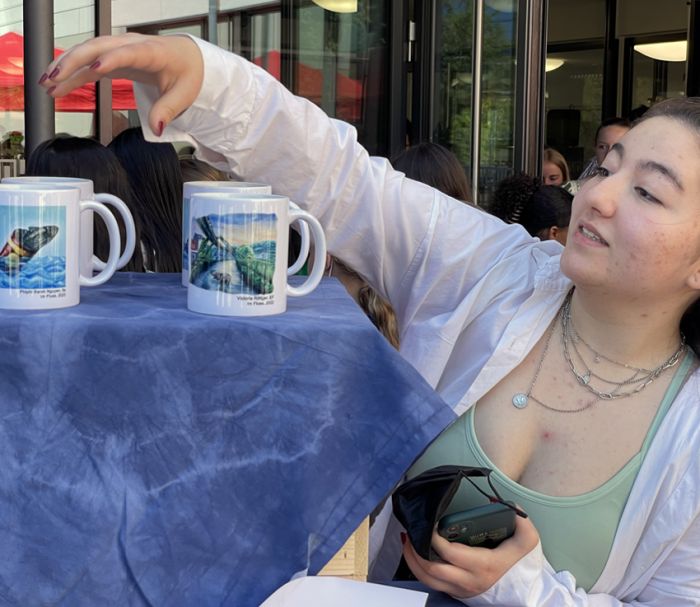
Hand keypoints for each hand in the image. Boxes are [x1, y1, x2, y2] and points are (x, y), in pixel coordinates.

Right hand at [39, 33, 203, 135]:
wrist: (187, 57)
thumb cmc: (187, 72)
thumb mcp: (184, 94)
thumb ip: (168, 110)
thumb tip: (157, 128)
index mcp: (153, 51)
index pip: (129, 52)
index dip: (112, 59)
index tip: (96, 69)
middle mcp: (132, 45)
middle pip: (98, 47)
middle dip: (74, 61)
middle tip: (55, 78)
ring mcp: (119, 49)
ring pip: (88, 52)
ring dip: (65, 66)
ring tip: (46, 83)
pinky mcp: (113, 58)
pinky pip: (89, 64)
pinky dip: (73, 74)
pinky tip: (57, 85)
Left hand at [402, 513, 539, 598]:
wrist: (524, 592)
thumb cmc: (521, 564)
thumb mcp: (527, 539)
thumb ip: (519, 517)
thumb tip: (495, 500)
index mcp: (483, 565)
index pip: (449, 553)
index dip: (434, 538)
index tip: (428, 523)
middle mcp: (468, 581)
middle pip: (431, 568)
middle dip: (415, 550)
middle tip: (409, 531)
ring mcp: (461, 589)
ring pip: (427, 579)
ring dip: (412, 561)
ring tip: (407, 541)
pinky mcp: (456, 593)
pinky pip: (431, 583)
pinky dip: (419, 569)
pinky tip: (415, 554)